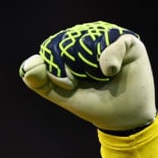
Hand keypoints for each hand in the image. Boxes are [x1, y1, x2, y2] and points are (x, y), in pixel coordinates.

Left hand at [18, 21, 155, 131]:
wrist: (121, 118)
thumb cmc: (92, 104)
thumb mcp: (62, 94)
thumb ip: (41, 82)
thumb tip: (27, 65)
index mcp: (72, 48)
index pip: (53, 46)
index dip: (56, 66)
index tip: (69, 84)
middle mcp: (90, 39)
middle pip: (70, 41)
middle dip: (72, 66)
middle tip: (84, 82)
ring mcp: (110, 39)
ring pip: (91, 39)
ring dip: (90, 64)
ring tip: (99, 77)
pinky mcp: (130, 43)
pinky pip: (115, 41)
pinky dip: (109, 57)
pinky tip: (110, 71)